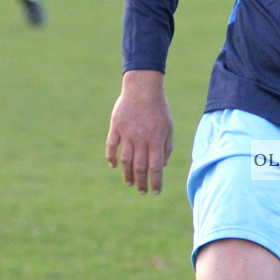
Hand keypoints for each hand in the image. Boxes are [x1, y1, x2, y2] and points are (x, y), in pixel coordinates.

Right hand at [105, 70, 172, 193]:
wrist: (143, 88)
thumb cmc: (159, 108)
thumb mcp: (168, 127)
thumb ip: (166, 147)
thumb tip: (162, 166)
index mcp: (156, 140)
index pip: (155, 167)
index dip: (156, 182)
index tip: (156, 191)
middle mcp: (141, 139)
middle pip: (140, 167)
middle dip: (141, 182)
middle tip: (142, 191)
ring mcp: (127, 133)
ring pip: (125, 160)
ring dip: (127, 174)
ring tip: (130, 182)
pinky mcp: (116, 127)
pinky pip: (111, 146)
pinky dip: (111, 157)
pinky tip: (113, 165)